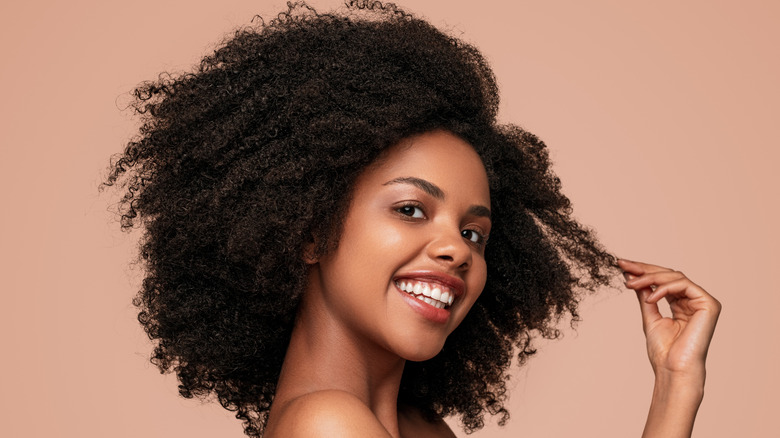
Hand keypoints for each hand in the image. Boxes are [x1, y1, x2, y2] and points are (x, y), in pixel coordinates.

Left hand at [618, 259, 720, 381]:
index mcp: (682, 304)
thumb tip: (632, 275)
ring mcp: (703, 302)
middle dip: (644, 269)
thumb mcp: (649, 315)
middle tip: (624, 265)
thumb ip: (644, 295)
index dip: (643, 270)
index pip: (662, 280)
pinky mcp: (709, 304)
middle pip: (669, 274)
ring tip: (632, 284)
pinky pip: (684, 285)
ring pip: (675, 277)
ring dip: (650, 277)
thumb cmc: (663, 351)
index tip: (622, 264)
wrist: (673, 369)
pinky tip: (650, 297)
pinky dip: (664, 288)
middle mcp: (694, 301)